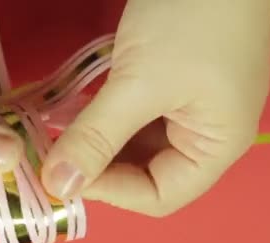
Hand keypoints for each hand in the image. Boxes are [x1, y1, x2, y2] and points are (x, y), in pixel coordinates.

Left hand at [41, 0, 269, 215]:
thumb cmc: (190, 18)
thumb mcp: (140, 83)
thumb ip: (97, 136)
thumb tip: (58, 186)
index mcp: (217, 145)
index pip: (161, 196)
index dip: (111, 193)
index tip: (64, 175)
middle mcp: (207, 134)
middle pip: (146, 173)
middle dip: (99, 169)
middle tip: (53, 158)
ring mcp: (189, 106)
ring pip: (135, 144)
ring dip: (96, 143)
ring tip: (57, 137)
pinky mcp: (170, 82)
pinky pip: (134, 115)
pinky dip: (104, 119)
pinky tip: (74, 114)